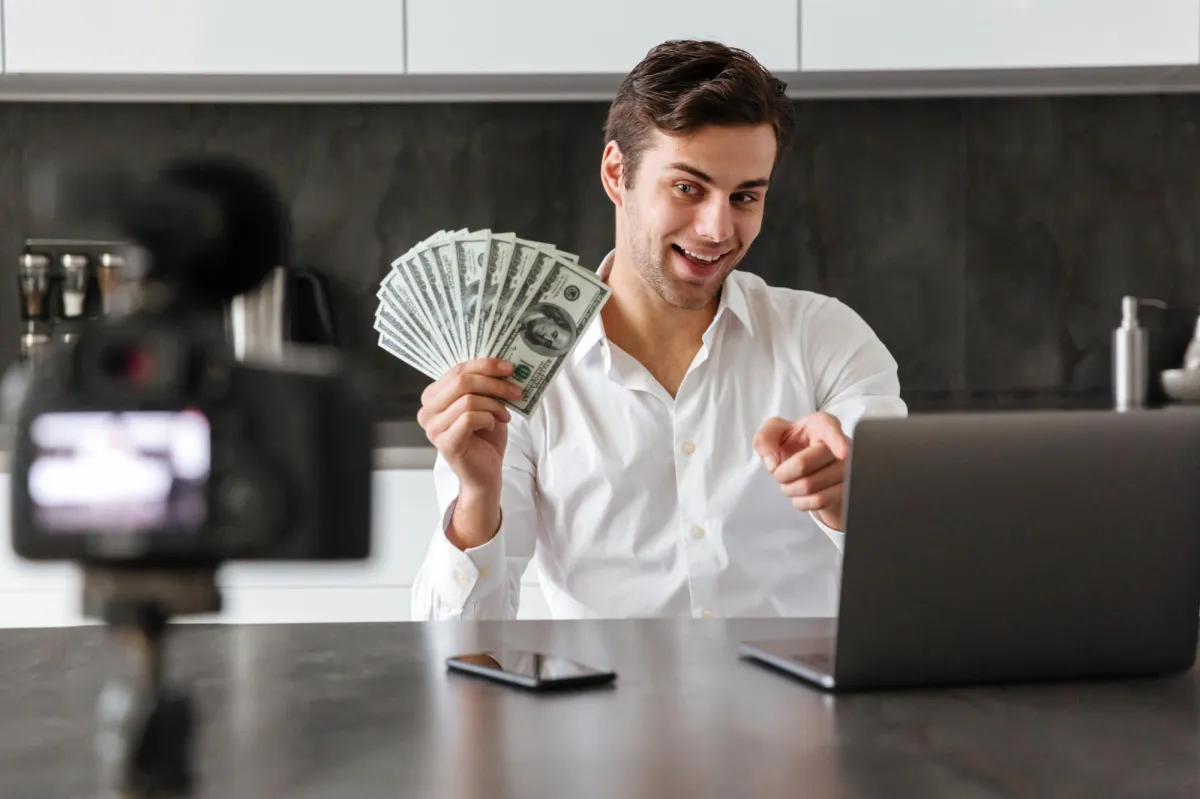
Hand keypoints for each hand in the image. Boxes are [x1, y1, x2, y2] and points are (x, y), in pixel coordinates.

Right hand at [417, 358, 523, 495]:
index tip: (509, 368)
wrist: (485, 473)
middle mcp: (427, 410)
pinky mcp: (445, 443)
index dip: (485, 365)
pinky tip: (493, 425)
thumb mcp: (485, 403)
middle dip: (494, 383)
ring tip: (505, 415)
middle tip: (515, 391)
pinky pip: (470, 418)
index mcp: (433, 396)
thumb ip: (485, 384)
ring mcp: (433, 428)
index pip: (458, 370)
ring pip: (468, 400)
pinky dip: (488, 419)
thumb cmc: (485, 437)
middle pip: (461, 381)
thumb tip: (503, 363)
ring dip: (494, 405)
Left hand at [753, 412, 851, 531]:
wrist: (809, 464)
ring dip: (790, 489)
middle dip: (781, 473)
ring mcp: (847, 470)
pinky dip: (801, 502)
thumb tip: (773, 463)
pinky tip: (801, 494)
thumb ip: (764, 439)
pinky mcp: (846, 492)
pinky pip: (819, 502)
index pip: (830, 430)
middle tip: (780, 472)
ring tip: (790, 482)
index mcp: (821, 424)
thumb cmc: (794, 443)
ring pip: (810, 486)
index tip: (842, 454)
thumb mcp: (774, 432)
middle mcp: (841, 444)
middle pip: (802, 464)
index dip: (837, 442)